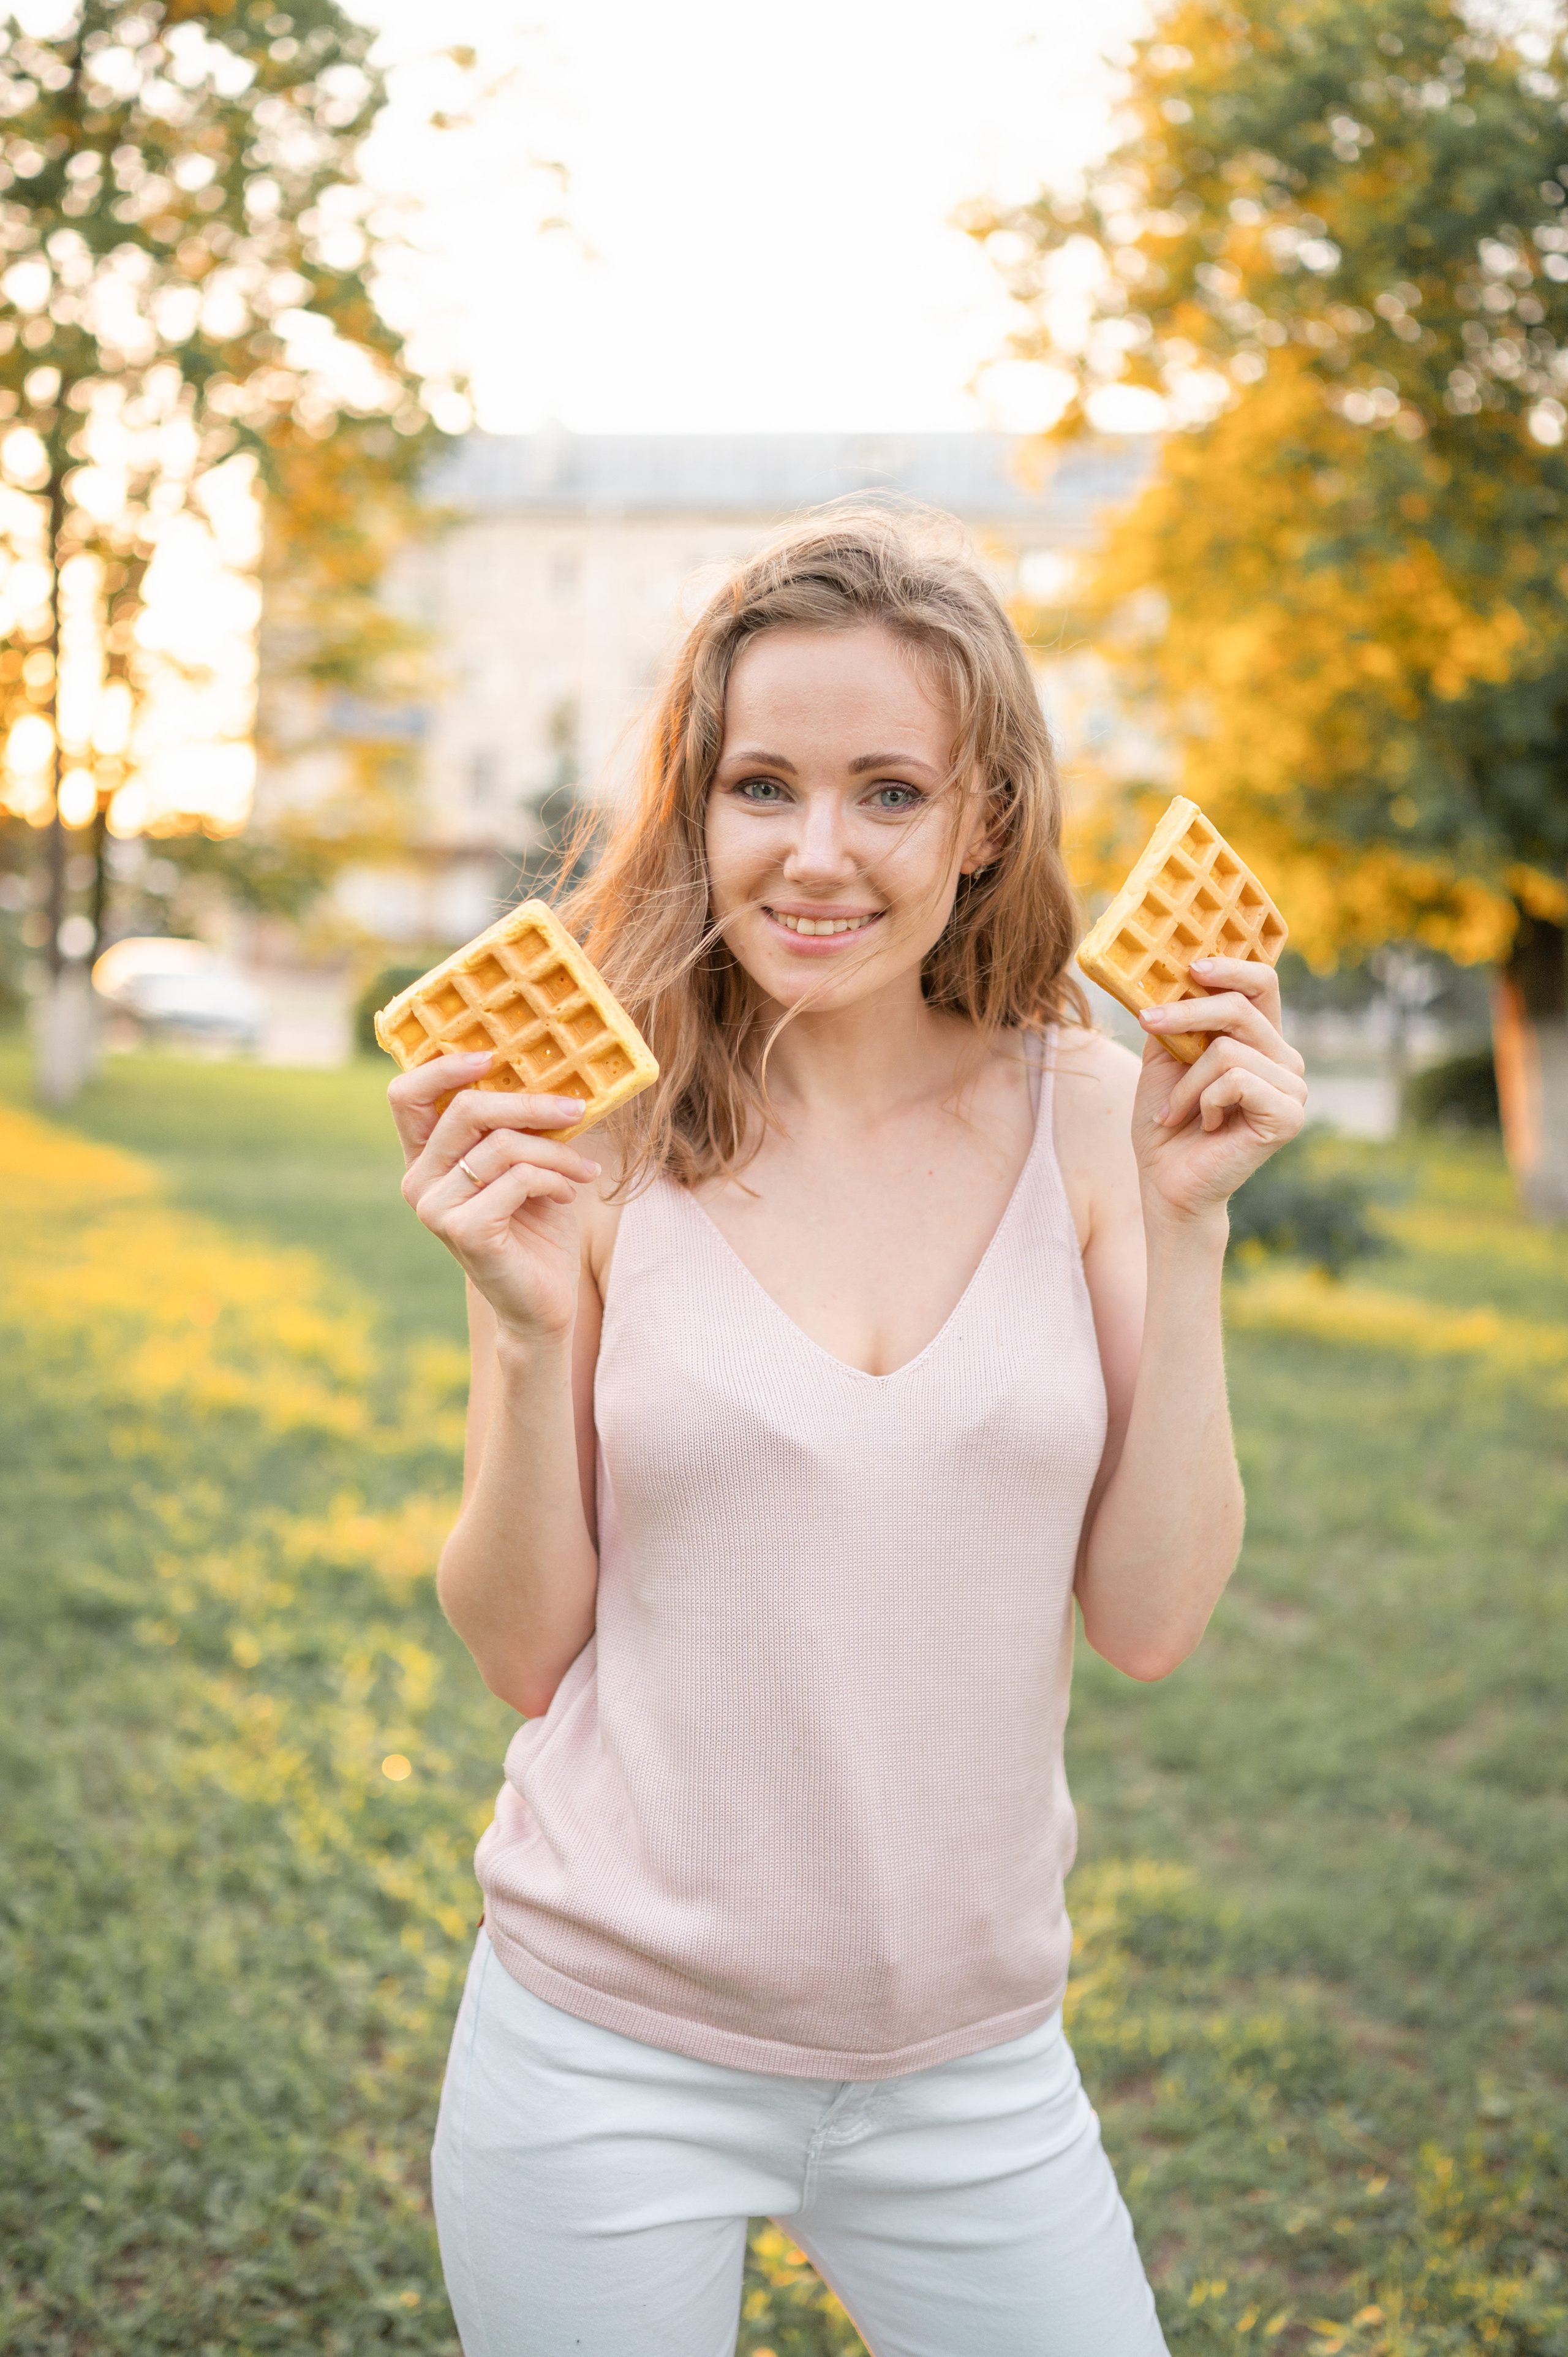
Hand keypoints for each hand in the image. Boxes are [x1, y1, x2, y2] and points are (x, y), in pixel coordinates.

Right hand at [388, 1051, 601, 1342]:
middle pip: (465, 1109)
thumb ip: (518, 1126)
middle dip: (529, 1103)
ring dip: (556, 1153)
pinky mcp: (463, 1230)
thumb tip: (549, 1073)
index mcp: (425, 1158)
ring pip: (503, 1145)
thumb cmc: (537, 1228)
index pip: (406, 1096)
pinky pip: (517, 1179)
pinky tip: (567, 1196)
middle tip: (575, 1110)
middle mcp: (418, 1181)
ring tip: (581, 1172)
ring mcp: (435, 1208)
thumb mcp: (527, 1164)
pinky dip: (553, 1180)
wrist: (544, 1302)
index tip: (490, 1054)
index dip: (442, 1068)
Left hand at [1131, 958, 1306, 1229]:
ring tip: (1176, 1111)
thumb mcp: (1164, 1059)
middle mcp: (1285, 1059)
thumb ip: (1175, 1018)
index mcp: (1261, 1040)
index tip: (1191, 965)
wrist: (1167, 1180)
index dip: (1232, 967)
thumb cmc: (1166, 1121)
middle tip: (1146, 1021)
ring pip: (1229, 1050)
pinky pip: (1236, 1081)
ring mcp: (1293, 1088)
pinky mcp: (1289, 1115)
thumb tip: (1166, 974)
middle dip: (1185, 1015)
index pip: (1262, 984)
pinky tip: (1204, 1125)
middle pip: (1239, 1009)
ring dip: (1187, 1082)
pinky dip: (1204, 1101)